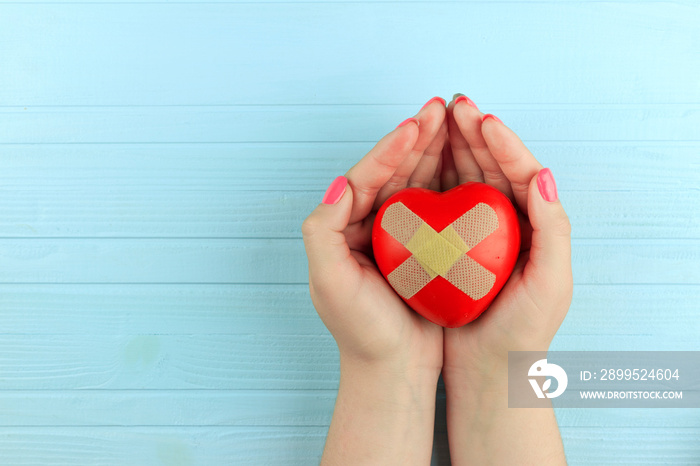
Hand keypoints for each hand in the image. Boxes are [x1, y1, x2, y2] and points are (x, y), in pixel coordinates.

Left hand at [302, 97, 448, 464]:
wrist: (394, 370)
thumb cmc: (361, 332)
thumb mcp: (330, 284)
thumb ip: (322, 231)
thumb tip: (338, 183)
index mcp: (342, 228)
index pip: (365, 177)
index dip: (389, 149)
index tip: (415, 125)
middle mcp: (366, 226)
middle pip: (392, 172)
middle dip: (416, 138)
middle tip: (441, 107)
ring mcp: (396, 236)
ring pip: (416, 182)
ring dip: (434, 151)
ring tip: (455, 121)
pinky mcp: (421, 249)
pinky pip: (436, 205)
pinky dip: (449, 181)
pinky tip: (467, 164)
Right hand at [440, 94, 571, 464]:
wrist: (489, 372)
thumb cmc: (524, 333)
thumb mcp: (551, 285)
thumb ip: (554, 230)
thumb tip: (545, 175)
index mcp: (537, 225)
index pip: (522, 172)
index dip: (502, 143)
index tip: (480, 120)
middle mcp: (508, 223)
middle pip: (491, 167)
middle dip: (472, 133)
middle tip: (452, 105)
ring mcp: (476, 233)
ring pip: (464, 179)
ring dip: (450, 148)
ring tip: (433, 121)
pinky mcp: (450, 246)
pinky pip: (440, 203)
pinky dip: (430, 179)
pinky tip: (415, 164)